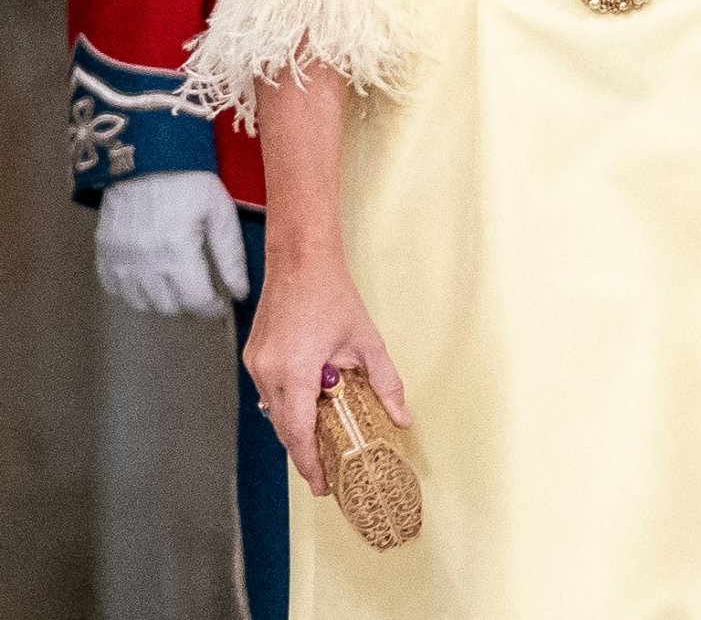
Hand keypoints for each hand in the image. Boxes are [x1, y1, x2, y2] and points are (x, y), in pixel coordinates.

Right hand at [95, 169, 250, 317]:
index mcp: (177, 250)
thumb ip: (230, 255)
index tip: (221, 302)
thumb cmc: (189, 177)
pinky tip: (148, 277)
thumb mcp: (220, 210)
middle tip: (200, 289)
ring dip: (162, 301)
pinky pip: (114, 288)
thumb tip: (240, 293)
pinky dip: (132, 290)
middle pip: (168, 308)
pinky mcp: (103, 250)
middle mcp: (145, 260)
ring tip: (176, 284)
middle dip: (189, 304)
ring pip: (141, 304)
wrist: (147, 151)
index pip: (196, 302)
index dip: (212, 308)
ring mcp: (120, 258)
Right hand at [245, 248, 410, 495]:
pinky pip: (268, 392)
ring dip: (295, 427)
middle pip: (284, 428)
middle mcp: (269, 371)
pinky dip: (287, 404)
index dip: (310, 464)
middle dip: (304, 452)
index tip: (323, 486)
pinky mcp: (253, 356)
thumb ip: (386, 383)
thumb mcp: (367, 341)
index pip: (299, 433)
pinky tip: (307, 406)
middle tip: (325, 472)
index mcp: (296, 371)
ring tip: (320, 442)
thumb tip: (403, 418)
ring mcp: (256, 364)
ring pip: (274, 411)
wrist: (300, 259)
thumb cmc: (333, 294)